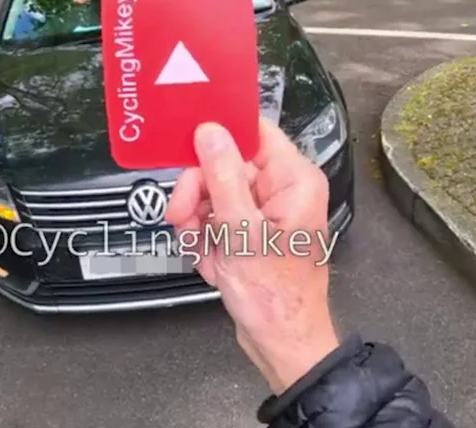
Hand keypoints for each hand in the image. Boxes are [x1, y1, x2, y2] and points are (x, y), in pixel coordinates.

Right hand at [167, 120, 339, 394]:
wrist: (281, 344)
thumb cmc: (275, 296)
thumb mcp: (240, 231)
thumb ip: (223, 177)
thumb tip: (210, 133)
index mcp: (294, 180)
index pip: (254, 132)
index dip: (219, 134)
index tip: (187, 142)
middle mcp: (283, 191)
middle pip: (225, 166)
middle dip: (199, 193)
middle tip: (181, 216)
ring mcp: (265, 214)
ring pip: (214, 195)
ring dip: (198, 223)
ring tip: (203, 251)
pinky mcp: (250, 234)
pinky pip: (216, 221)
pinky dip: (206, 242)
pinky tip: (212, 264)